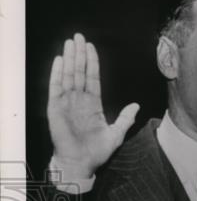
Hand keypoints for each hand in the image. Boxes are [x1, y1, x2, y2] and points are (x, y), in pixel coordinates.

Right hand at [47, 33, 138, 176]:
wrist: (81, 163)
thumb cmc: (97, 151)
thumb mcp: (116, 133)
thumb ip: (125, 118)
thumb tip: (136, 105)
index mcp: (92, 104)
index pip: (92, 78)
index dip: (92, 62)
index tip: (91, 47)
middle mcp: (79, 100)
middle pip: (79, 72)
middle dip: (79, 54)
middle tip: (79, 37)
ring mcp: (67, 102)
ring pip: (68, 75)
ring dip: (69, 58)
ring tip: (70, 42)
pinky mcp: (56, 108)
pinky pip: (56, 87)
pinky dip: (57, 73)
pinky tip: (60, 60)